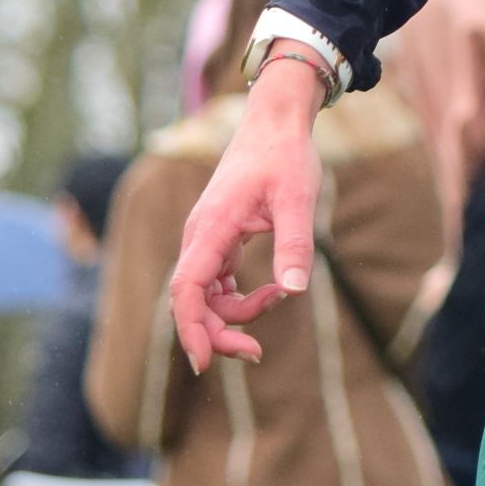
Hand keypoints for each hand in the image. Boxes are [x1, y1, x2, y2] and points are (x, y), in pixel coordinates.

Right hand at [166, 60, 324, 370]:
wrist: (275, 123)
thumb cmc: (285, 156)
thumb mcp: (298, 199)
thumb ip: (294, 245)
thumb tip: (294, 292)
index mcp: (212, 227)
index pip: (186, 289)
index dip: (190, 328)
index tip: (205, 362)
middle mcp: (200, 236)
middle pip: (191, 301)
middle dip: (218, 332)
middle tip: (257, 352)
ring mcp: (206, 239)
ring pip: (204, 295)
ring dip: (233, 315)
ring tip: (278, 302)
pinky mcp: (218, 240)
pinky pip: (217, 282)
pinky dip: (239, 297)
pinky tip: (272, 293)